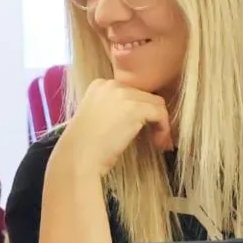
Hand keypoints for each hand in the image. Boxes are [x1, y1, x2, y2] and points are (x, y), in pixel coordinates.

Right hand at [56, 79, 172, 176]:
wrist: (78, 158)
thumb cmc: (85, 148)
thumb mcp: (98, 119)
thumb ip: (115, 110)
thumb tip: (142, 115)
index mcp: (99, 85)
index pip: (131, 92)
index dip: (140, 111)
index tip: (142, 130)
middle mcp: (111, 84)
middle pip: (144, 96)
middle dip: (151, 117)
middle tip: (154, 138)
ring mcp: (123, 94)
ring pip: (156, 103)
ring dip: (160, 123)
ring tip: (158, 142)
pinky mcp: (134, 108)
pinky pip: (160, 113)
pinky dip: (164, 129)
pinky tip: (158, 143)